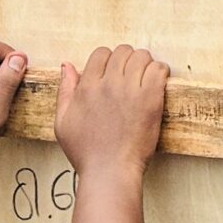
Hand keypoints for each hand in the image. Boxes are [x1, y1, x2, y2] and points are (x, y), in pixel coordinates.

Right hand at [55, 45, 167, 183]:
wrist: (109, 172)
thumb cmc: (86, 152)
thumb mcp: (62, 122)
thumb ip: (65, 90)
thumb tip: (68, 65)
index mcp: (87, 87)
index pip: (101, 53)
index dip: (109, 61)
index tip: (114, 74)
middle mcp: (108, 84)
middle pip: (123, 51)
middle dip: (128, 60)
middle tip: (132, 77)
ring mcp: (130, 90)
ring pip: (142, 56)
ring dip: (145, 64)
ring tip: (145, 80)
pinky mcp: (150, 98)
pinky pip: (159, 69)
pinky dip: (160, 72)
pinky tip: (157, 84)